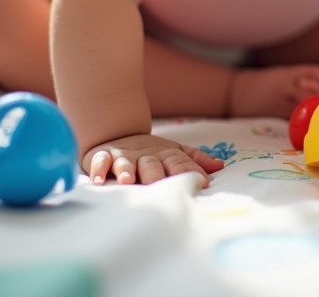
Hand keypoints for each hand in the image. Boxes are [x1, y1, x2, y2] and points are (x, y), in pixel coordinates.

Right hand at [84, 133, 224, 185]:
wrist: (118, 134)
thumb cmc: (151, 153)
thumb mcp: (173, 153)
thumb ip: (194, 160)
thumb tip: (220, 166)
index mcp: (164, 155)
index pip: (179, 162)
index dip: (190, 170)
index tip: (201, 182)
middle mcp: (145, 156)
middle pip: (152, 164)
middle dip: (156, 174)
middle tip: (158, 183)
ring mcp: (124, 156)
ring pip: (126, 163)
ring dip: (126, 170)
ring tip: (127, 181)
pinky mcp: (103, 156)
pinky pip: (99, 161)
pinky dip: (98, 168)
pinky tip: (98, 179)